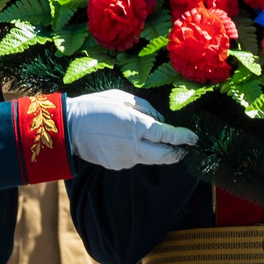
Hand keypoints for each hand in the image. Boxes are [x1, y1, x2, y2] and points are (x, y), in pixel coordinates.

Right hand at [67, 89, 195, 168]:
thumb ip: (146, 109)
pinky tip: (128, 142)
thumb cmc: (95, 106)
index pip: (169, 136)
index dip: (184, 138)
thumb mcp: (122, 97)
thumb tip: (161, 120)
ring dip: (157, 152)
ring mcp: (126, 158)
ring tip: (156, 142)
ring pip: (151, 159)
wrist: (69, 128)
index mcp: (137, 126)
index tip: (194, 139)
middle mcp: (135, 146)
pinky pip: (135, 159)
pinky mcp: (118, 165)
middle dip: (178, 153)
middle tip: (184, 148)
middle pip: (166, 156)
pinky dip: (138, 152)